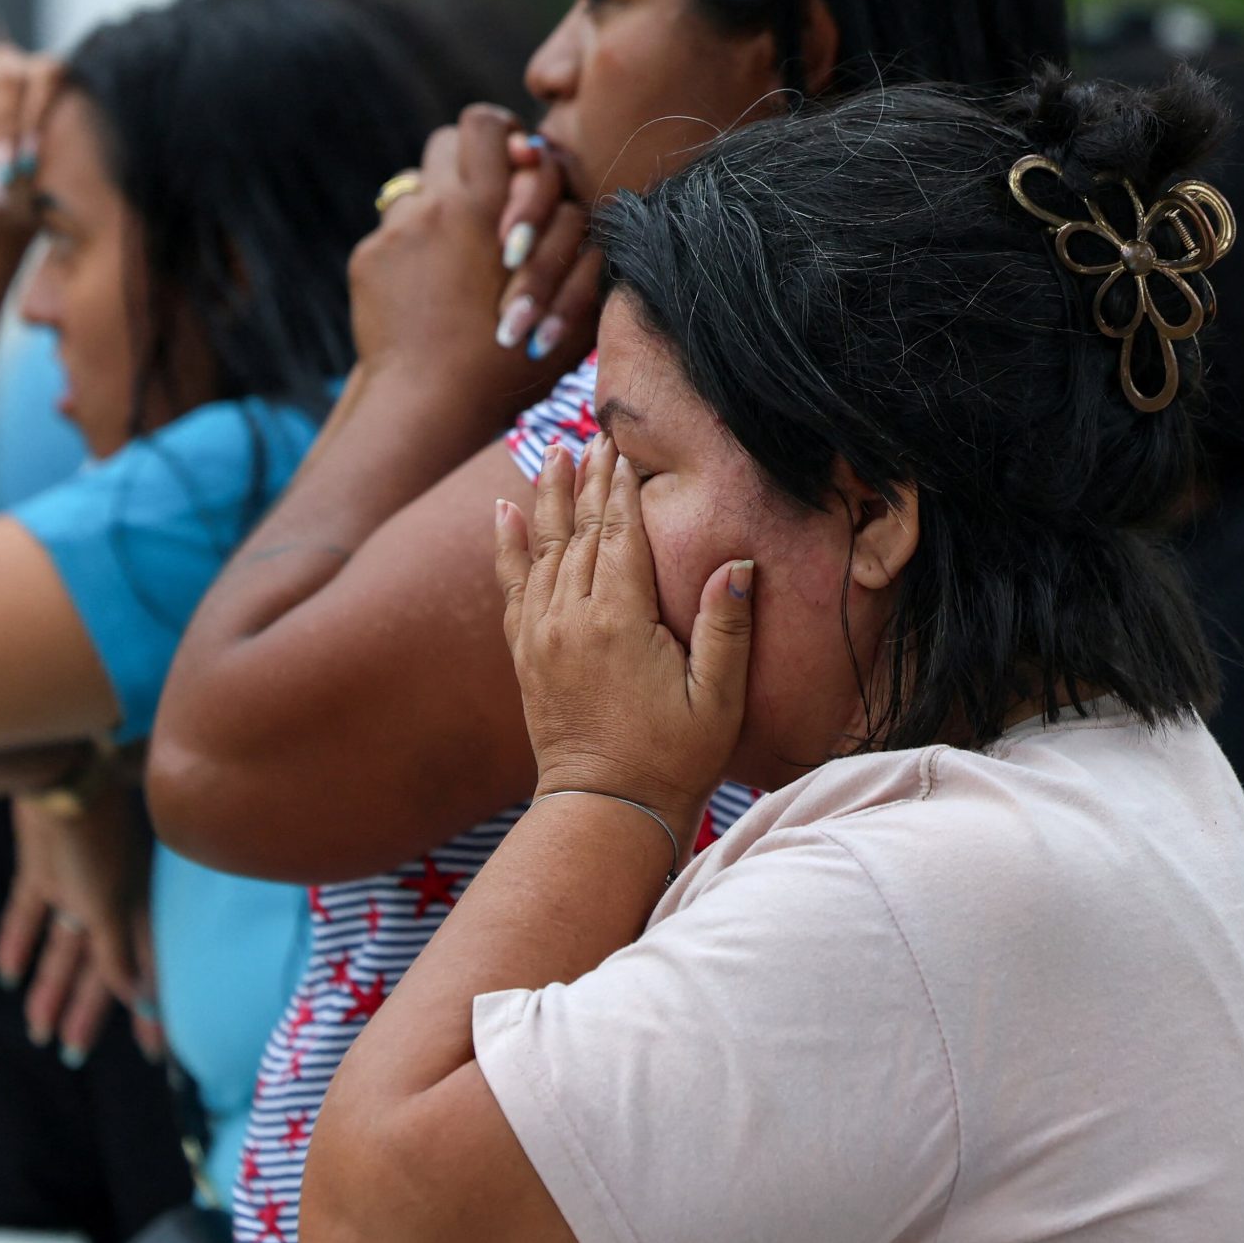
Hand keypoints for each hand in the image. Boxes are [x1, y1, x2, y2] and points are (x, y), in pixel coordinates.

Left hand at [0, 792, 156, 1067]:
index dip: (149, 1013)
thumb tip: (139, 1000)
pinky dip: (18, 944)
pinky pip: (28, 915)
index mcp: (137, 907)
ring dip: (50, 988)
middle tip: (73, 1056)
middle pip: (99, 968)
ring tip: (38, 1031)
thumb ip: (119, 951)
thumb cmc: (96, 834)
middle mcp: (110, 899)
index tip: (153, 1055)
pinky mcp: (41, 867)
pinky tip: (6, 976)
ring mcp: (74, 883)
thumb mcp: (110, 902)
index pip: (145, 972)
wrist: (60, 771)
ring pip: (62, 950)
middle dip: (88, 1012)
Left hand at [349, 106, 587, 422]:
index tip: (514, 161)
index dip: (500, 134)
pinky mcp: (368, 259)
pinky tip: (428, 292)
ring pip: (416, 186)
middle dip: (467, 164)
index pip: (483, 125)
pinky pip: (392, 233)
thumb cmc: (511, 360)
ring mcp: (394, 231)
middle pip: (445, 142)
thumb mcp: (563, 294)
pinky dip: (412, 251)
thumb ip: (564, 227)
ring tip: (458, 253)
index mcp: (484, 206)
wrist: (429, 403)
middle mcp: (433, 206)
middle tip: (486, 201)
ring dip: (438, 206)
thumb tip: (538, 163)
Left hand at [494, 433, 753, 834]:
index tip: (626, 446)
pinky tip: (504, 509)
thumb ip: (727, 629)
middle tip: (597, 433)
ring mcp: (541, 635)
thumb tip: (739, 564)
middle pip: (581, 531)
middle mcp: (571, 618)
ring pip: (543, 548)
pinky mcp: (525, 654)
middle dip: (592, 479)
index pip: (620, 535)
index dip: (624, 488)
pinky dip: (507, 544)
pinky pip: (512, 585)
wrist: (605, 809)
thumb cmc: (674, 757)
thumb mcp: (718, 699)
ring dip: (551, 496)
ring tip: (557, 450)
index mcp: (620, 622)